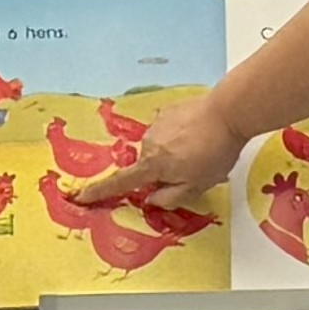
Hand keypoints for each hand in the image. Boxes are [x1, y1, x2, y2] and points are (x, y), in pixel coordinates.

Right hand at [93, 94, 236, 226]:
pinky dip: (180, 137)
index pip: (121, 183)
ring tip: (202, 151)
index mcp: (152, 165)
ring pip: (159, 148)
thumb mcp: (197, 186)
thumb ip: (170, 197)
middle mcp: (148, 143)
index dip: (100, 191)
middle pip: (148, 166)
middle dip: (164, 172)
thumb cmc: (214, 154)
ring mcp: (157, 124)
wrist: (228, 113)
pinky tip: (200, 134)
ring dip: (174, 153)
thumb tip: (151, 198)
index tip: (80, 196)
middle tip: (193, 171)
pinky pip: (168, 131)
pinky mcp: (168, 111)